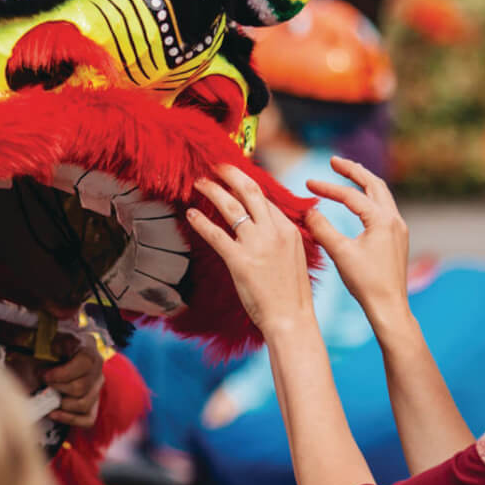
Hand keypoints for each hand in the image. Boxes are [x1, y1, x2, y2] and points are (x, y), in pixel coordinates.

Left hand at [42, 332, 104, 427]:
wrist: (40, 360)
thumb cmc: (41, 349)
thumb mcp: (41, 340)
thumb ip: (46, 342)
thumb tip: (53, 347)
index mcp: (87, 346)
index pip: (85, 362)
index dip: (63, 372)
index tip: (43, 375)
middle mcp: (97, 367)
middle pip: (82, 387)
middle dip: (57, 388)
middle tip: (43, 384)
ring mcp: (96, 387)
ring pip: (84, 404)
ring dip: (61, 403)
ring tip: (47, 397)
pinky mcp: (93, 404)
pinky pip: (87, 419)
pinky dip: (69, 419)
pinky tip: (53, 413)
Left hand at [186, 164, 314, 336]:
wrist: (290, 318)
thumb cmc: (290, 291)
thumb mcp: (294, 255)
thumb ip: (279, 235)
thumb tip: (262, 221)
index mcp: (288, 229)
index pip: (265, 198)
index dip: (246, 184)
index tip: (233, 177)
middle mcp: (273, 232)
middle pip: (249, 192)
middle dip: (230, 174)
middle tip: (215, 166)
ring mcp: (256, 245)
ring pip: (230, 207)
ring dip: (212, 191)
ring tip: (199, 182)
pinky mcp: (239, 260)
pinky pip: (215, 234)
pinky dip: (201, 221)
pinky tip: (191, 214)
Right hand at [304, 155, 410, 327]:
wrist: (389, 307)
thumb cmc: (366, 282)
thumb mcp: (340, 253)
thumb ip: (322, 228)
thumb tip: (308, 211)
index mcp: (382, 220)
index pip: (351, 196)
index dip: (327, 187)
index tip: (307, 182)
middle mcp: (394, 220)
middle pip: (374, 184)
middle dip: (353, 171)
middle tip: (334, 161)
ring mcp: (398, 229)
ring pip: (381, 195)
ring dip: (363, 182)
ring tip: (347, 173)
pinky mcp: (396, 238)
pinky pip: (383, 208)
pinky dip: (368, 198)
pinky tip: (358, 202)